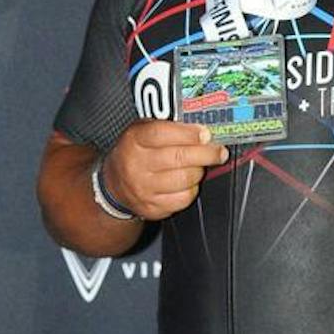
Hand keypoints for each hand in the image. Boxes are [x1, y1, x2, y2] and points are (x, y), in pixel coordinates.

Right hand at [102, 120, 227, 221]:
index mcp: (134, 140)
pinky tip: (188, 183)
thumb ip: (168, 126)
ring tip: (200, 166)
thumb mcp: (143, 131)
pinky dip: (192, 190)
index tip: (206, 134)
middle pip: (178, 158)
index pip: (162, 134)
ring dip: (199, 171)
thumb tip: (202, 129)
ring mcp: (143, 188)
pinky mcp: (152, 207)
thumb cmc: (136, 152)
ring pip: (184, 179)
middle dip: (206, 154)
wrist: (114, 185)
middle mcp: (136, 165)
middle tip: (219, 151)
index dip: (188, 134)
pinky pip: (183, 199)